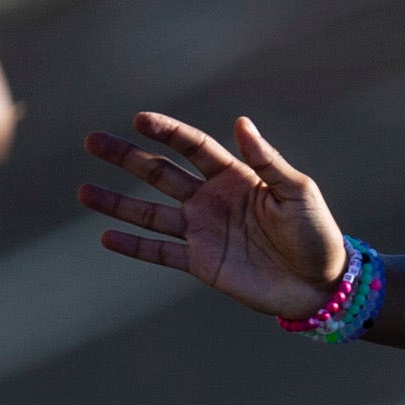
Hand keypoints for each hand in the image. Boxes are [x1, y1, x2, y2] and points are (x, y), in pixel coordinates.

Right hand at [78, 110, 346, 319]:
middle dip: (127, 158)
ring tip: (83, 190)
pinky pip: (159, 252)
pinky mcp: (201, 263)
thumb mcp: (296, 191)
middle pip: (160, 173)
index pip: (192, 147)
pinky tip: (105, 236)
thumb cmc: (316, 232)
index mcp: (236, 176)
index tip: (140, 119)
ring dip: (117, 202)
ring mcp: (203, 231)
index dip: (167, 132)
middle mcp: (212, 200)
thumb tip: (241, 122)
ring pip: (150, 212)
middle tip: (93, 141)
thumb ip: (266, 160)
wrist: (321, 285)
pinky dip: (133, 246)